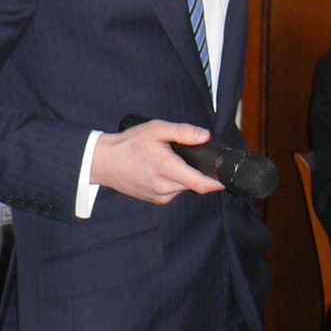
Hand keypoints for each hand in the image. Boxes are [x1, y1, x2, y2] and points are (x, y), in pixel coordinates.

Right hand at [91, 121, 222, 204]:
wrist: (104, 162)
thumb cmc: (129, 144)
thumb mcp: (156, 130)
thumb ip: (182, 132)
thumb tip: (205, 136)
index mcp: (169, 170)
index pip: (202, 184)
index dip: (217, 182)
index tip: (226, 177)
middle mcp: (166, 188)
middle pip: (195, 184)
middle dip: (198, 173)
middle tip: (190, 157)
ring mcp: (160, 196)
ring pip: (183, 188)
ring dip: (184, 177)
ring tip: (170, 161)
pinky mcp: (154, 200)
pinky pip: (172, 192)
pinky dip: (173, 182)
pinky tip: (161, 170)